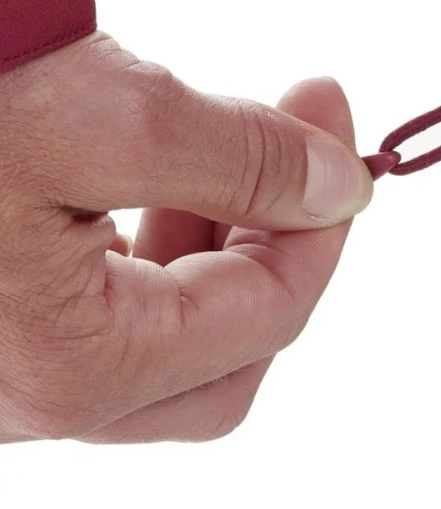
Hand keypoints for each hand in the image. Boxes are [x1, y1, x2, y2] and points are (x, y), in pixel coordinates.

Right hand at [0, 33, 371, 442]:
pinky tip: (128, 184)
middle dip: (274, 248)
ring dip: (204, 250)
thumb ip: (240, 157)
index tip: (341, 129)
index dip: (327, 222)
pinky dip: (135, 257)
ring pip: (154, 344)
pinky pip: (86, 323)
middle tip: (298, 149)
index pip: (270, 313)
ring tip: (212, 153)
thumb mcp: (96, 111)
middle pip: (221, 357)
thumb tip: (338, 188)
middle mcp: (27, 397)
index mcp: (77, 365)